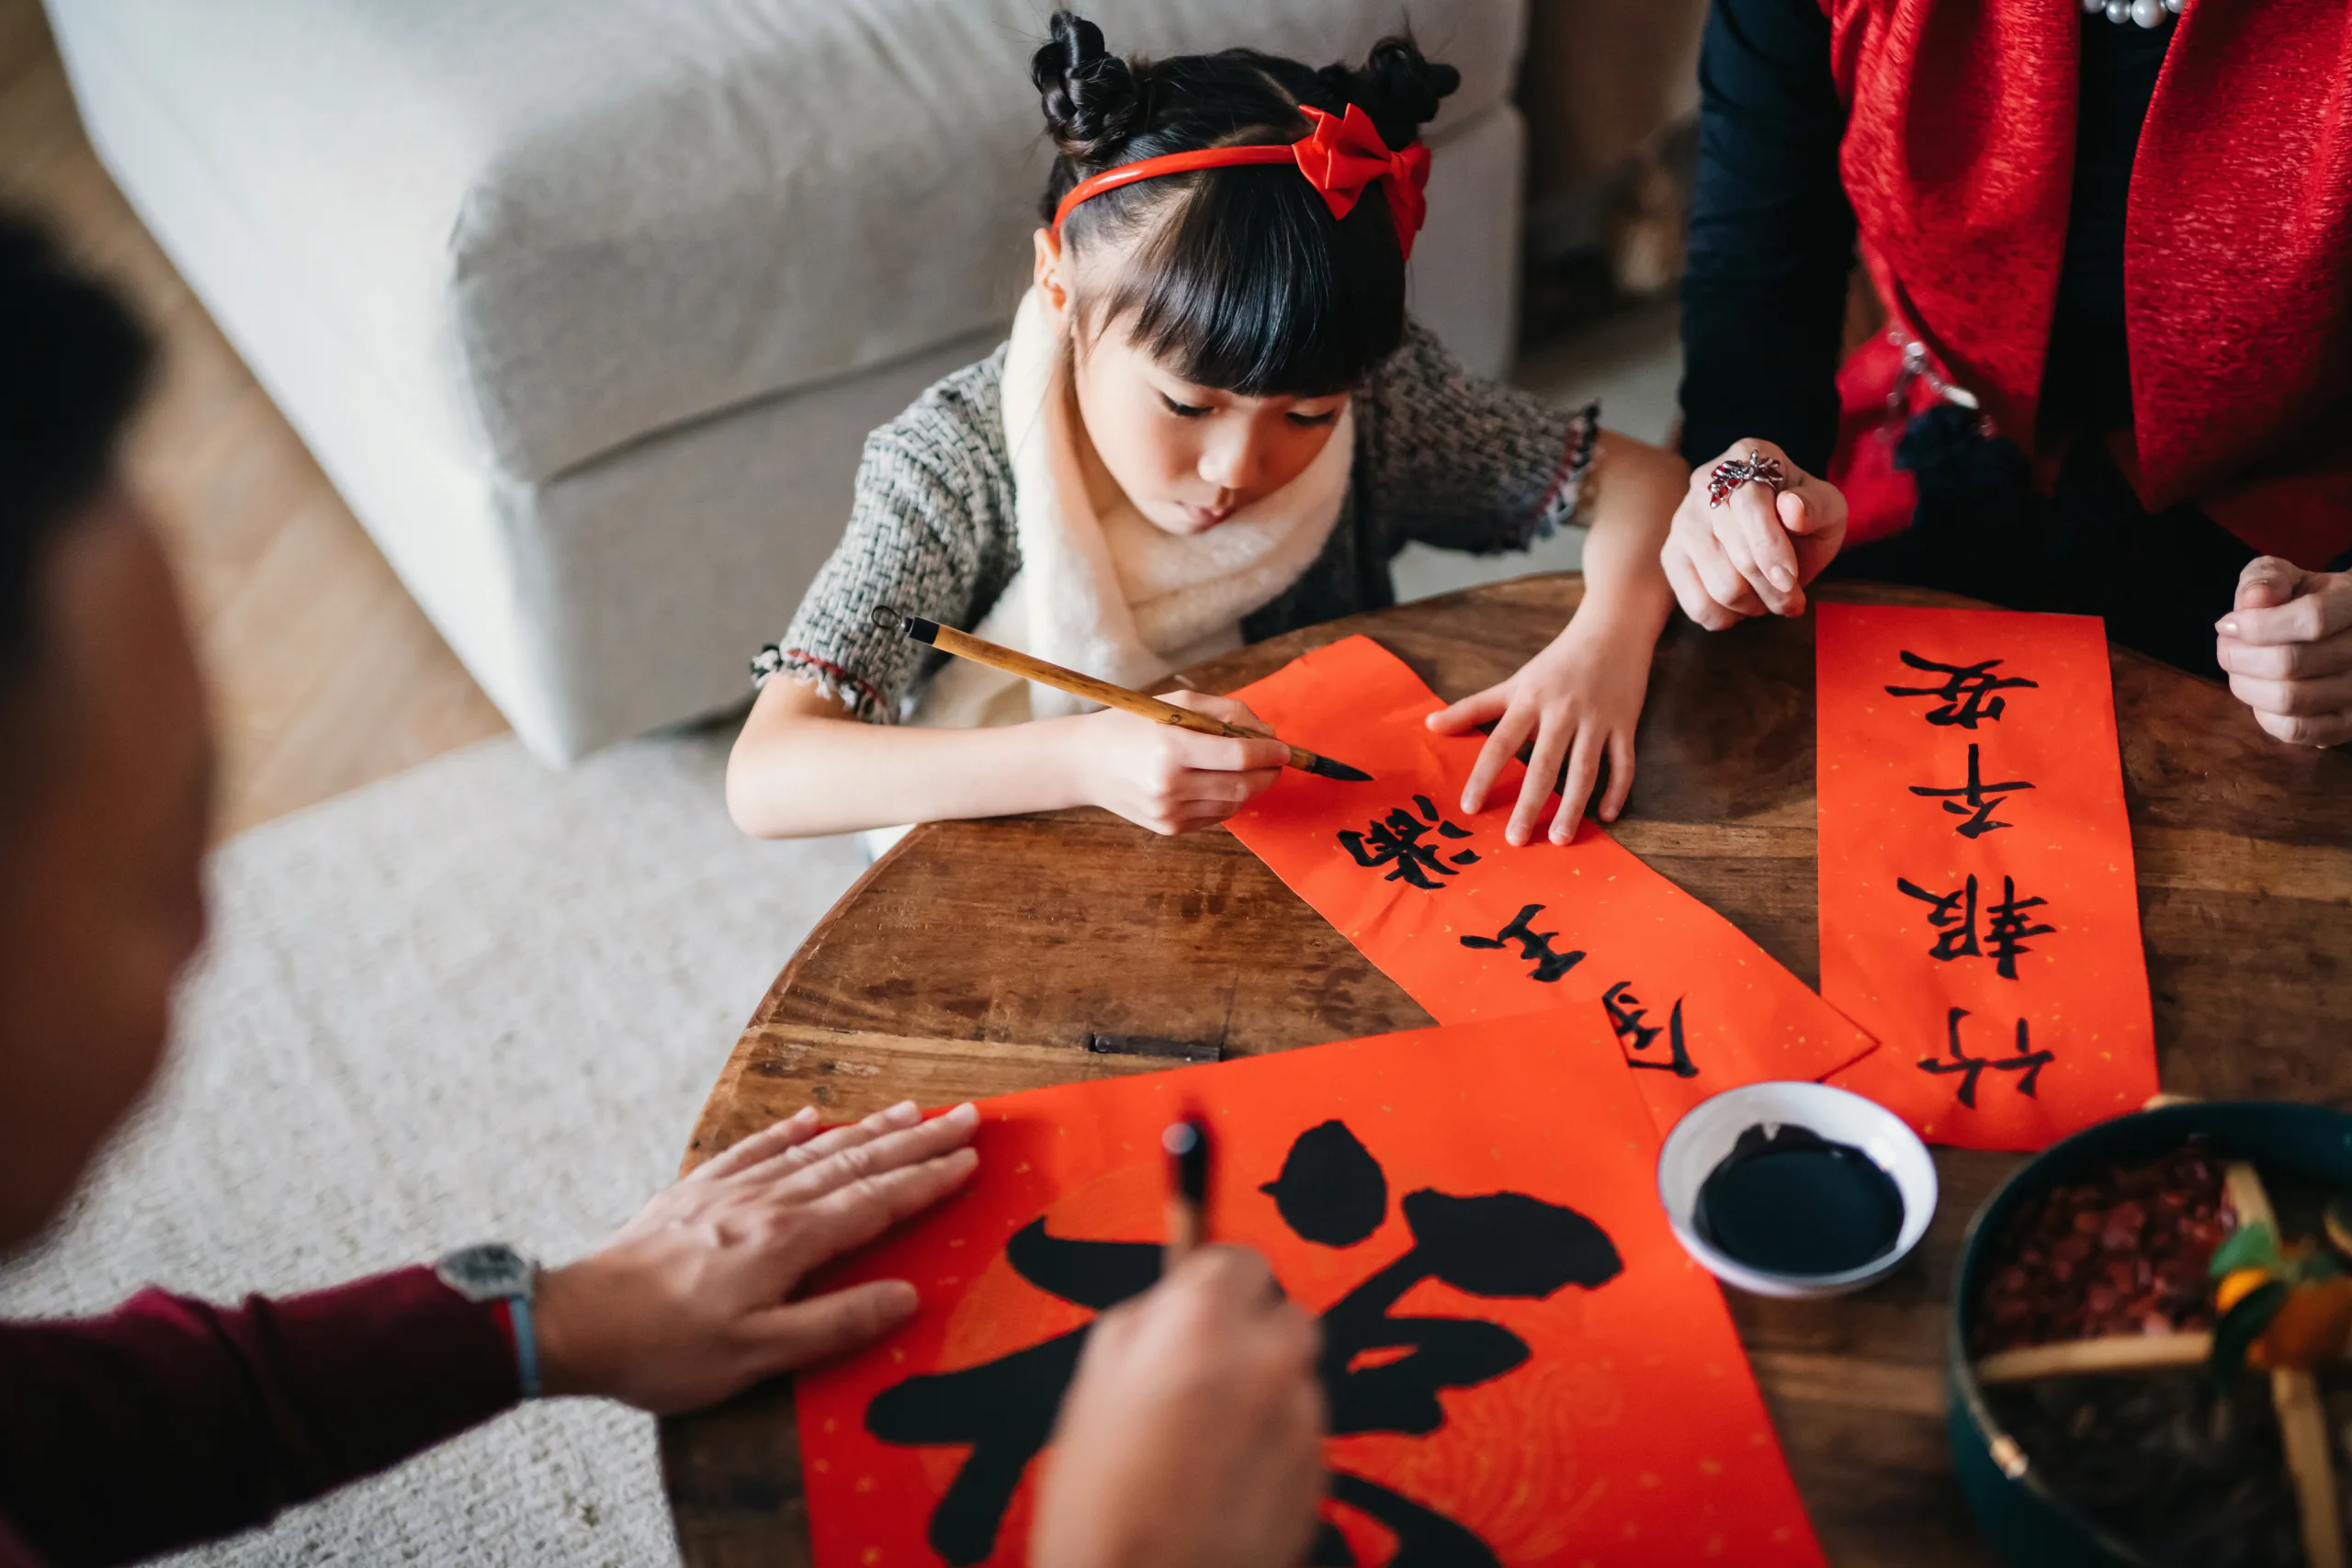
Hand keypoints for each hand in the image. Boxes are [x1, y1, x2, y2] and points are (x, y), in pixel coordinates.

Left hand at [533, 1100, 978, 1414]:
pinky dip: (789, 1130)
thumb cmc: (666, 1351)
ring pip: (812, 1150)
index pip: (875, 1202)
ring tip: (910, 1108)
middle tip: (965, 1115)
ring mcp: (728, 1192)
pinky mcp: (694, 1193)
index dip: (926, 1180)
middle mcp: (765, 1203)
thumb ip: (835, 1324)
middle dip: (915, 1140)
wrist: (574, 1324)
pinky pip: (754, 1149)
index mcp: (787, 1242)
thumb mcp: (757, 1356)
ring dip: (867, 1128)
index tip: (970, 1157)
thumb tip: (907, 1296)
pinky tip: (810, 1117)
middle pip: (855, 1163)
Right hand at [1031, 1247, 1325, 1567]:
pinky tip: (1226, 1480)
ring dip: (1263, 1392)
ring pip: (1295, 1377)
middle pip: (1283, 1313)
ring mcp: (1301, 1419)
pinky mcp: (1320, 1474)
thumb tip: (1170, 1305)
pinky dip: (1274, 1444)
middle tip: (1202, 1373)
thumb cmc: (1100, 1506)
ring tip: (1206, 1442)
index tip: (1200, 1302)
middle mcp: (1267, 1359)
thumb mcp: (1091, 1388)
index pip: (1240, 1257)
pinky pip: (1302, 1434)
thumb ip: (1143, 1326)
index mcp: (1203, 1325)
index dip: (1215, 1282)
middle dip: (1249, 1334)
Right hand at [1062, 690, 1289, 835]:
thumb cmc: (1132, 725)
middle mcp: (1170, 785)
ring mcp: (1169, 812)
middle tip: (1276, 760)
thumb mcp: (1174, 705)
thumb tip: (1266, 732)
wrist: (1085, 763)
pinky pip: (1216, 816)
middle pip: (1242, 785)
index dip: (1270, 752)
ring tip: (1248, 768)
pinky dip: (1229, 800)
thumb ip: (1225, 713)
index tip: (1284, 747)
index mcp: (1171, 748)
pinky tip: (1219, 782)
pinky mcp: (1169, 828)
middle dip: (1268, 772)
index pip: (1238, 756)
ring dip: (1251, 786)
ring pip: (1234, 803)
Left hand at [1426, 618, 1650, 844]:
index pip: (1500, 743)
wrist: (1613, 629)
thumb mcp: (1515, 682)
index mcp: (1530, 701)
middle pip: (1544, 763)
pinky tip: (1606, 816)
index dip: (1484, 776)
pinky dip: (1617, 790)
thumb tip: (1430, 726)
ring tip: (1559, 839)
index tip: (1469, 808)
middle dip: (1530, 804)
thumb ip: (1473, 708)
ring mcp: (1597, 719)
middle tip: (1516, 839)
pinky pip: (1623, 763)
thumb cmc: (1557, 662)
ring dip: (1573, 806)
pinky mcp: (1626, 724)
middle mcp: (1563, 712)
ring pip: (1585, 769)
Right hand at [1660, 438, 1848, 627]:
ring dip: (1755, 604)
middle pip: (1735, 551)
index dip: (1771, 548)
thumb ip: (1816, 506)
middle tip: (1794, 601)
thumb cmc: (1804, 514)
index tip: (1790, 580)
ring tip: (1771, 598)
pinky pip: (1696, 604)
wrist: (1778, 526)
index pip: (1749, 505)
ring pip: (1719, 584)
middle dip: (1772, 588)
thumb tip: (1792, 509)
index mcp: (1745, 456)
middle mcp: (1705, 483)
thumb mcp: (1827, 506)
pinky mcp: (1671, 555)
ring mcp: (1682, 521)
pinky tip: (1745, 606)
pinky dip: (1728, 617)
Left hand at [2215, 557, 2351, 746]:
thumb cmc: (2309, 602)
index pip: (2311, 619)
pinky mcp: (2348, 726)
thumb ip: (2268, 579)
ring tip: (2238, 670)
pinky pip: (2295, 730)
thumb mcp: (2290, 578)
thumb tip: (2253, 600)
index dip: (2257, 625)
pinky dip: (2263, 715)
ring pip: (2289, 699)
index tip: (2227, 624)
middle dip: (2239, 657)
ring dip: (2245, 686)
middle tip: (2226, 649)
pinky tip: (2260, 695)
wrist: (2344, 635)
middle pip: (2290, 663)